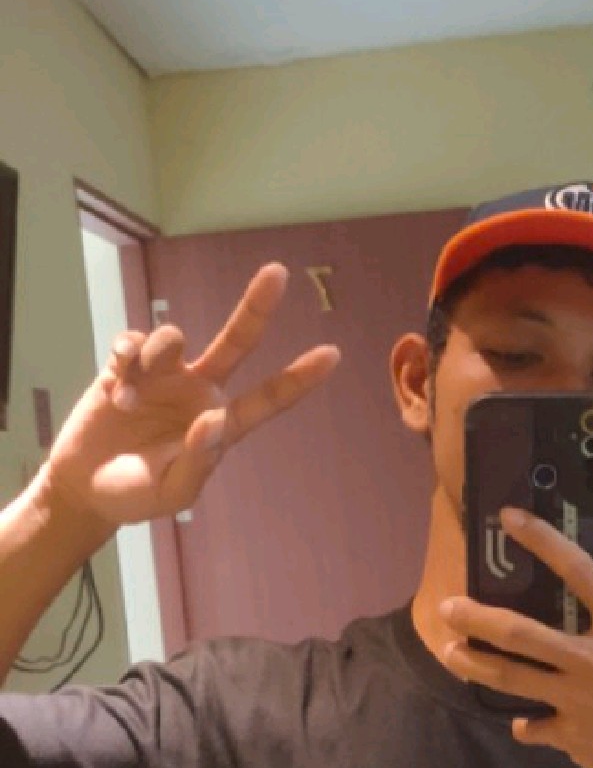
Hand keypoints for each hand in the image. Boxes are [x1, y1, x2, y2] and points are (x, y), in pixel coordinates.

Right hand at [35, 264, 339, 529]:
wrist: (85, 488)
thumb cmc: (137, 495)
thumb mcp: (173, 493)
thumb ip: (197, 461)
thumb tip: (213, 420)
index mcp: (223, 424)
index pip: (269, 398)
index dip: (299, 378)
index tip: (333, 354)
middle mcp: (201, 391)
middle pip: (238, 341)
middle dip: (256, 307)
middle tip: (277, 272)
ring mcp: (166, 375)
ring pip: (174, 336)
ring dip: (153, 356)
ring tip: (129, 401)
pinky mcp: (128, 367)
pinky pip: (132, 342)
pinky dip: (124, 360)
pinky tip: (116, 391)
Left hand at [439, 508, 592, 767]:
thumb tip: (571, 618)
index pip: (578, 571)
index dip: (542, 541)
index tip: (509, 518)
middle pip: (520, 633)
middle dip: (476, 619)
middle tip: (448, 607)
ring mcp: (578, 699)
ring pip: (510, 677)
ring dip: (473, 664)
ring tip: (449, 652)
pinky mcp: (569, 736)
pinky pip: (531, 725)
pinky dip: (524, 723)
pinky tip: (521, 722)